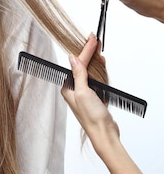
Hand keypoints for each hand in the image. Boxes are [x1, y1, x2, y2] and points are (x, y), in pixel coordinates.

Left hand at [61, 34, 119, 153]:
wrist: (105, 134)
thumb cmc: (92, 118)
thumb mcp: (83, 93)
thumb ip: (79, 75)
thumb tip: (73, 59)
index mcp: (68, 88)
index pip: (77, 64)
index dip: (85, 50)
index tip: (91, 39)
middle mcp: (75, 89)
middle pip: (83, 66)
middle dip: (89, 54)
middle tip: (95, 40)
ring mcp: (86, 93)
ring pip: (91, 72)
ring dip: (96, 62)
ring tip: (99, 52)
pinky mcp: (95, 97)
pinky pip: (98, 80)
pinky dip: (101, 73)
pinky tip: (103, 67)